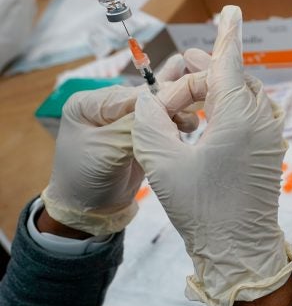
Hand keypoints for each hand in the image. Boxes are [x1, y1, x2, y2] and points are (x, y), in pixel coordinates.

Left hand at [41, 54, 202, 236]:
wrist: (89, 211)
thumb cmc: (87, 179)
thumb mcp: (108, 150)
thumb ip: (132, 125)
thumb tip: (160, 105)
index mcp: (88, 104)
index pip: (128, 94)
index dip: (156, 99)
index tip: (182, 105)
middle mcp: (106, 106)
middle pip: (144, 98)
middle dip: (169, 104)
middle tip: (191, 115)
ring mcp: (123, 119)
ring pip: (155, 107)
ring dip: (175, 113)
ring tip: (191, 124)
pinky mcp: (138, 132)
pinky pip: (159, 121)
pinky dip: (174, 122)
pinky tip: (188, 127)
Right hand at [133, 6, 291, 305]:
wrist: (241, 250)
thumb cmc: (202, 210)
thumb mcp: (162, 162)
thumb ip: (150, 121)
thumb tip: (149, 102)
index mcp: (239, 115)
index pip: (229, 61)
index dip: (226, 33)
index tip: (233, 8)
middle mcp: (261, 119)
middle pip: (230, 78)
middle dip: (201, 72)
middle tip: (175, 79)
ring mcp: (270, 135)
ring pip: (242, 95)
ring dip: (214, 90)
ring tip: (185, 97)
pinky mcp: (269, 150)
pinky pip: (250, 114)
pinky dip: (227, 107)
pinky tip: (207, 119)